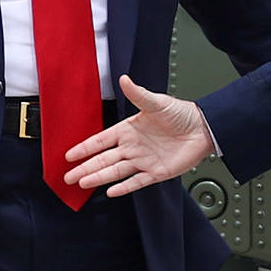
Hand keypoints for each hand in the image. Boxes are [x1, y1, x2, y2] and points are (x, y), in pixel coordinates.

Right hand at [63, 74, 213, 196]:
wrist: (203, 128)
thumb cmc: (181, 113)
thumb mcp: (157, 102)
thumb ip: (138, 94)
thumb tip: (124, 79)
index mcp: (129, 130)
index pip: (101, 141)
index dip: (85, 148)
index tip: (69, 155)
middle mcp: (133, 147)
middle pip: (103, 159)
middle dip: (85, 167)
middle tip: (68, 177)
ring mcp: (143, 161)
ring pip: (115, 171)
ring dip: (99, 177)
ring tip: (82, 183)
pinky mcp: (156, 172)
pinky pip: (137, 181)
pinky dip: (124, 187)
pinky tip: (111, 191)